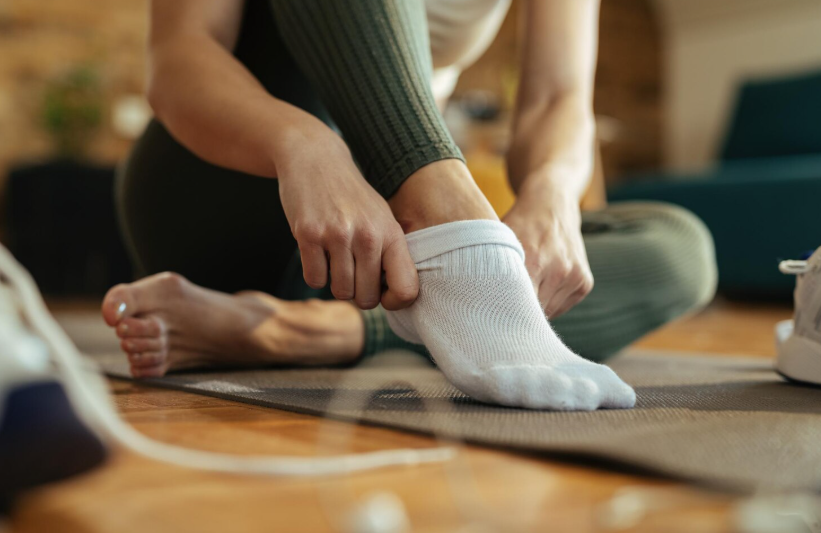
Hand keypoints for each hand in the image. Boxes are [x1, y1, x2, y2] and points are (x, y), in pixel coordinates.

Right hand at [275, 125, 417, 310]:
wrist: (316, 160)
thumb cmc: (351, 197)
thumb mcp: (382, 219)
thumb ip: (390, 255)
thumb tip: (395, 298)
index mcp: (392, 234)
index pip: (406, 290)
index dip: (394, 302)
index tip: (382, 294)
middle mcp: (368, 236)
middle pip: (366, 299)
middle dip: (357, 294)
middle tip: (351, 274)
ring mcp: (337, 235)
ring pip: (340, 291)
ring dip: (335, 283)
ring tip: (334, 260)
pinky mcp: (309, 234)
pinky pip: (314, 280)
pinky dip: (314, 273)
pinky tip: (317, 253)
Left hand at [503, 179, 592, 317]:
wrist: (552, 204)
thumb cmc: (519, 224)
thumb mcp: (500, 241)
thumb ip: (491, 270)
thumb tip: (476, 300)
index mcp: (534, 261)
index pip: (517, 306)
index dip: (503, 313)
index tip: (492, 315)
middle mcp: (559, 270)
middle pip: (532, 312)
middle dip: (517, 312)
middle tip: (504, 306)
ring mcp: (575, 277)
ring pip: (548, 313)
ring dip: (535, 307)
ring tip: (525, 288)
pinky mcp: (585, 282)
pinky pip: (561, 307)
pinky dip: (549, 302)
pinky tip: (541, 284)